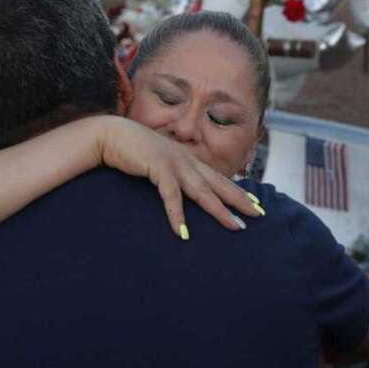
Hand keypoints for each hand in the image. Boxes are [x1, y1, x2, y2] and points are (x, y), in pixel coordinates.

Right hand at [96, 116, 262, 238]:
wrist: (110, 135)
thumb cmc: (132, 150)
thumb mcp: (157, 161)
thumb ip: (171, 172)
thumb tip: (180, 188)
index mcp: (186, 158)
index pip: (217, 177)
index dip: (236, 191)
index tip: (254, 203)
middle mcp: (185, 160)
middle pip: (218, 184)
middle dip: (239, 200)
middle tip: (258, 214)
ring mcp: (173, 162)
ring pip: (202, 191)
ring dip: (219, 210)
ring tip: (234, 226)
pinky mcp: (158, 167)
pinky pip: (171, 195)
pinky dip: (177, 215)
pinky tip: (183, 232)